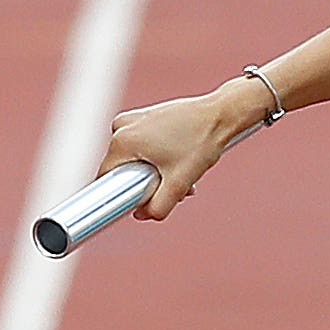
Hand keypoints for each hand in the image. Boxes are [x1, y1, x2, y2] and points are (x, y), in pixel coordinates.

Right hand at [103, 83, 256, 219]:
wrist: (221, 114)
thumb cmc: (202, 141)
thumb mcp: (179, 182)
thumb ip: (158, 206)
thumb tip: (141, 215)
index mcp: (122, 140)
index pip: (107, 179)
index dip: (124, 196)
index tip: (143, 201)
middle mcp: (121, 127)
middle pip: (125, 171)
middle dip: (149, 185)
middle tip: (177, 189)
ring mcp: (133, 120)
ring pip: (137, 160)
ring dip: (158, 174)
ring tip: (184, 176)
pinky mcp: (144, 118)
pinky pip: (144, 148)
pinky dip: (160, 159)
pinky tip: (181, 162)